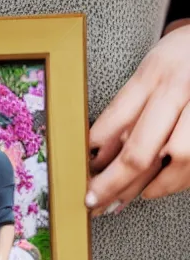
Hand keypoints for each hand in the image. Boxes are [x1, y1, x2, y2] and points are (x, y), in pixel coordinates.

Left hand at [86, 22, 189, 215]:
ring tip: (125, 199)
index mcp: (152, 75)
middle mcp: (177, 90)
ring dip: (150, 186)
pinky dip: (176, 180)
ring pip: (176, 158)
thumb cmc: (180, 58)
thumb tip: (96, 154)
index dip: (93, 154)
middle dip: (113, 182)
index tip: (80, 176)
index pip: (114, 121)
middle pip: (140, 148)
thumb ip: (124, 112)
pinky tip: (156, 187)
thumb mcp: (147, 73)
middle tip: (93, 201)